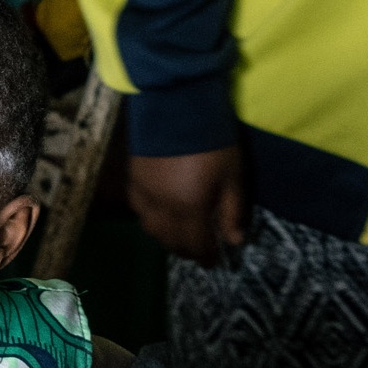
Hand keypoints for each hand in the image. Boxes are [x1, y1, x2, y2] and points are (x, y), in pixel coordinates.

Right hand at [128, 145, 245, 265]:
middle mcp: (163, 208)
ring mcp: (145, 194)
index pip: (196, 244)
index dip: (205, 256)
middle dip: (186, 250)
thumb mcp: (232, 176)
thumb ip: (232, 211)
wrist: (177, 105)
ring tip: (178, 237)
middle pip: (171, 241)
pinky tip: (158, 214)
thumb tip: (234, 241)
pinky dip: (150, 218)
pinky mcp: (133, 179)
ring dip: (166, 237)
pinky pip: (138, 210)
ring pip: (151, 229)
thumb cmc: (213, 140)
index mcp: (190, 208)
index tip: (212, 261)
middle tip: (197, 251)